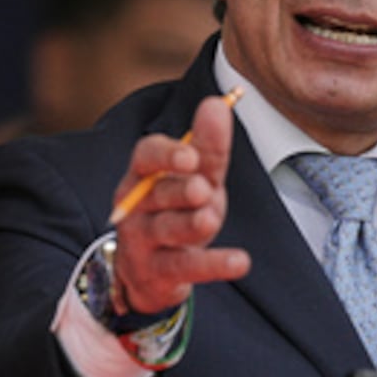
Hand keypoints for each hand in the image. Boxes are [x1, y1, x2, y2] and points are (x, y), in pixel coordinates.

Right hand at [110, 95, 250, 313]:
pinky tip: (240, 261)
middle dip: (180, 190)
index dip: (167, 155)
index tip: (191, 156)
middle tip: (202, 188)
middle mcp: (137, 207)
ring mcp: (144, 242)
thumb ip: (208, 146)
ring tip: (210, 218)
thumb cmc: (175, 211)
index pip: (146, 156)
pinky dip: (214, 264)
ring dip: (191, 223)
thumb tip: (218, 103)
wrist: (149, 272)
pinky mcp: (159, 274)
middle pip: (158, 193)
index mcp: (144, 176)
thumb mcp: (196, 178)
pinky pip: (186, 267)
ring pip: (168, 229)